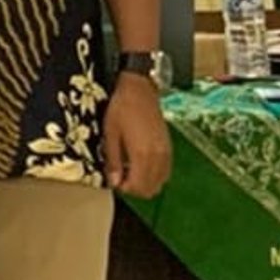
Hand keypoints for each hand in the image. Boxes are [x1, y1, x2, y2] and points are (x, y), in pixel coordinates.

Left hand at [104, 73, 170, 198]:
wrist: (140, 91)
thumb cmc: (121, 110)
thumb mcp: (110, 135)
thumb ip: (113, 161)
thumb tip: (114, 182)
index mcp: (142, 154)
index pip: (139, 187)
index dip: (125, 188)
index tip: (114, 180)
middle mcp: (158, 157)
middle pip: (151, 189)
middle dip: (134, 188)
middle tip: (120, 177)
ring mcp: (166, 153)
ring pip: (160, 182)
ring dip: (145, 182)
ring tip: (129, 170)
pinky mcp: (169, 148)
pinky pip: (165, 172)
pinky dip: (154, 175)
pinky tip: (141, 164)